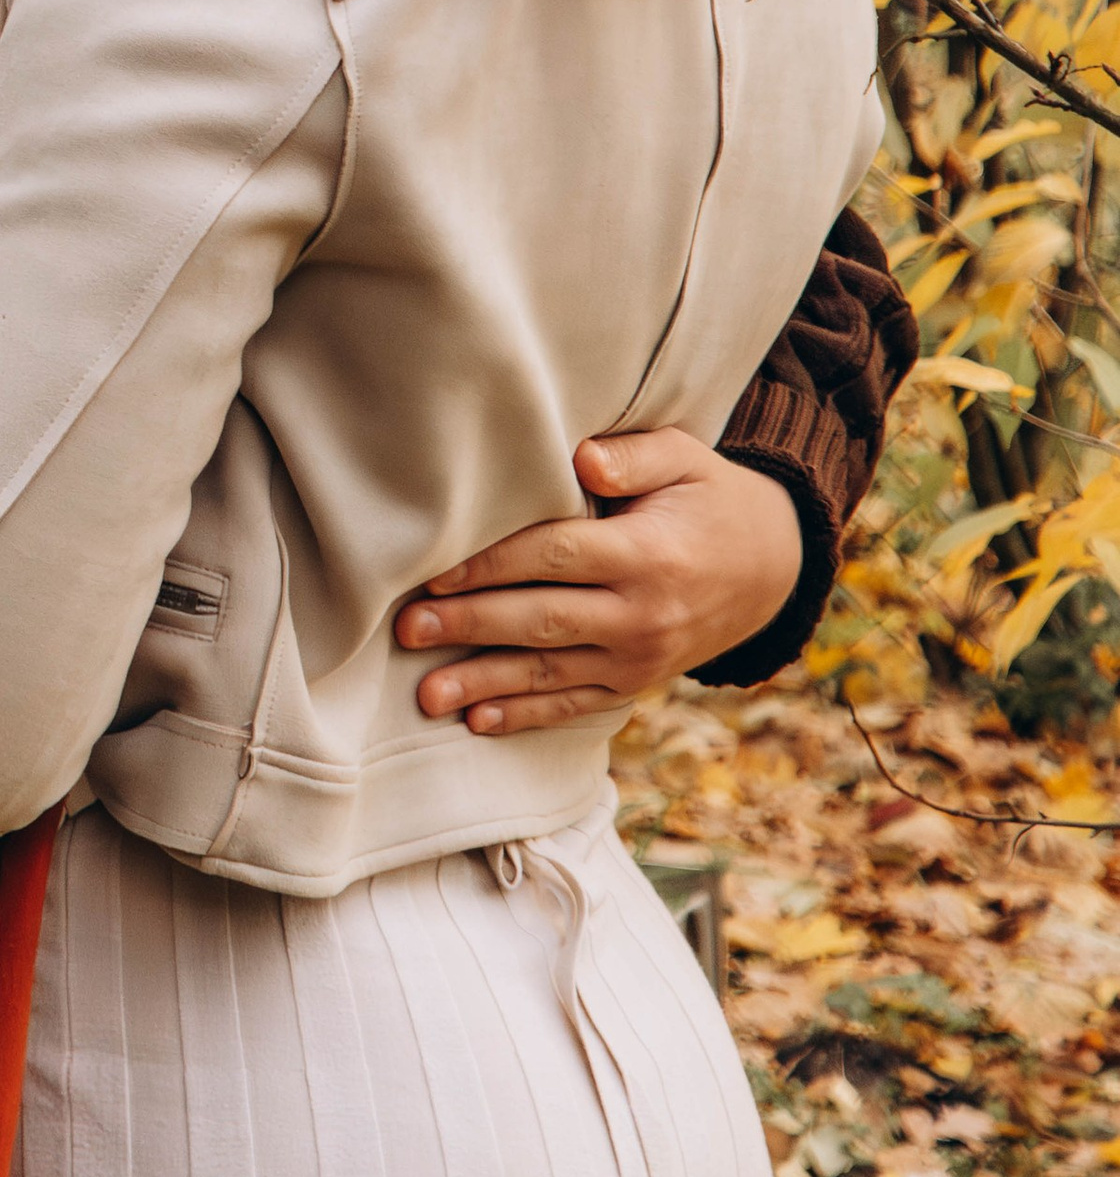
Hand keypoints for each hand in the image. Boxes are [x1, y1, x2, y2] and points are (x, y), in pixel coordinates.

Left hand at [393, 428, 803, 735]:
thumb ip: (634, 455)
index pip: (553, 557)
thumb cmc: (710, 498)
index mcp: (646, 553)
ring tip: (425, 695)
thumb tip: (581, 460)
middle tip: (405, 631)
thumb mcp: (687, 458)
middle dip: (468, 626)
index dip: (489, 565)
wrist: (771, 568)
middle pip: (540, 619)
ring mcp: (640, 657)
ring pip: (549, 673)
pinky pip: (576, 703)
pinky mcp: (637, 682)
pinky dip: (526, 715)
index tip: (432, 572)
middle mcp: (642, 614)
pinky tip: (479, 721)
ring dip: (483, 684)